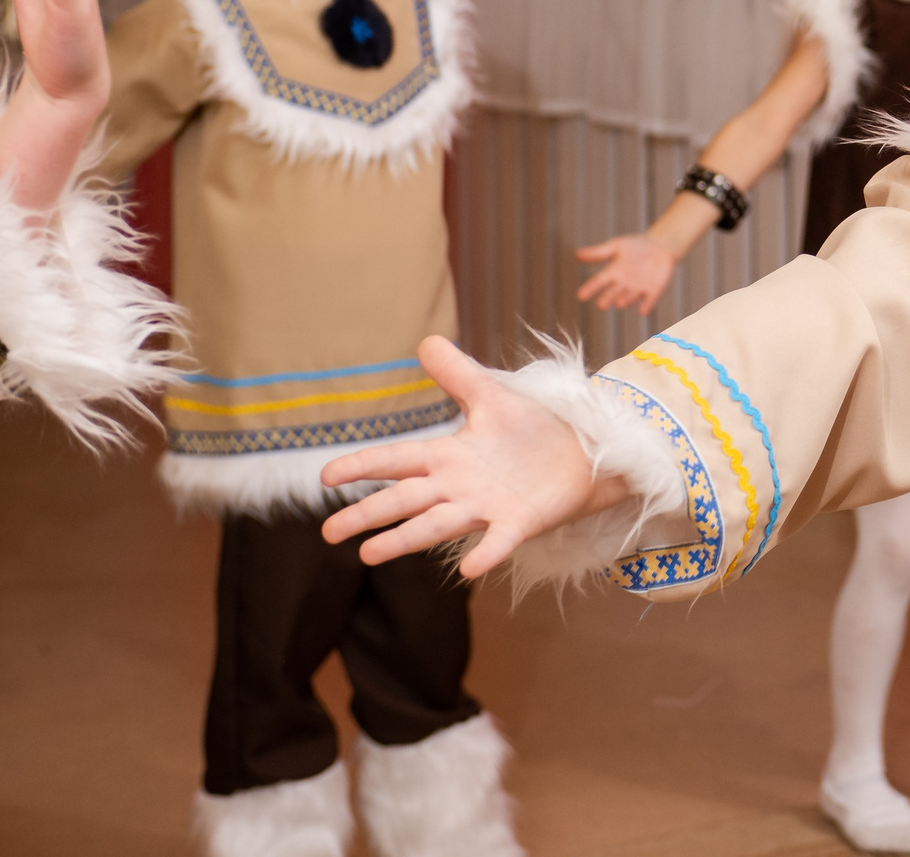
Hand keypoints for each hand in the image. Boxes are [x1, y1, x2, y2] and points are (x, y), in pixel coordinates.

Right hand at [319, 337, 623, 574]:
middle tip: (329, 533)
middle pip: (406, 500)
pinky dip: (484, 553)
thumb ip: (458, 374)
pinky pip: (498, 541)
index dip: (363, 465)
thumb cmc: (532, 429)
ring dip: (405, 539)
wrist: (583, 452)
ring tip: (369, 555)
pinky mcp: (519, 524)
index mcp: (449, 455)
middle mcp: (459, 486)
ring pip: (438, 525)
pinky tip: (468, 568)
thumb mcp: (491, 396)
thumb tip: (426, 340)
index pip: (397, 460)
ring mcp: (487, 508)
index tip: (326, 476)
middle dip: (368, 514)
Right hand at [576, 232, 679, 313]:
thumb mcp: (616, 246)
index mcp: (614, 272)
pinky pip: (649, 299)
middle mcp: (624, 283)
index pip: (599, 281)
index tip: (580, 296)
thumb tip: (577, 254)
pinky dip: (646, 305)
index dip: (590, 288)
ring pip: (630, 296)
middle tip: (601, 305)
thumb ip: (598, 252)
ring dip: (625, 300)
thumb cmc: (636, 246)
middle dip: (608, 298)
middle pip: (614, 292)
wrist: (660, 244)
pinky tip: (643, 311)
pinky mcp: (654, 290)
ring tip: (619, 303)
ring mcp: (639, 287)